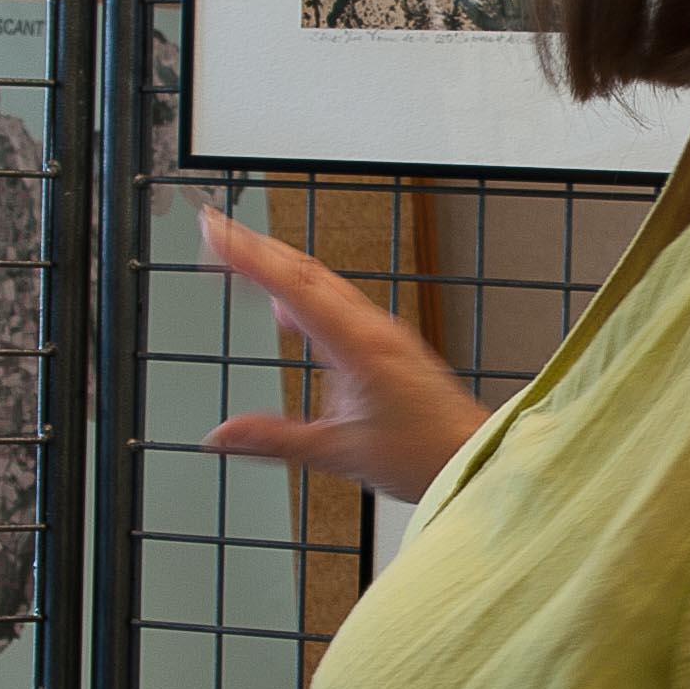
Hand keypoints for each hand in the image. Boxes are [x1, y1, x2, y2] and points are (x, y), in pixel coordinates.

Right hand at [199, 209, 486, 503]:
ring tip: (241, 255)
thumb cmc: (424, 454)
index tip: (215, 230)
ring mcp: (381, 332)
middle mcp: (372, 328)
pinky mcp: (387, 344)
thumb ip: (274, 440)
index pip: (292, 286)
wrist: (474, 458)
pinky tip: (287, 309)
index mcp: (359, 345)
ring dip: (279, 265)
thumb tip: (223, 435)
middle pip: (305, 271)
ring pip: (322, 283)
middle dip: (255, 247)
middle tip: (215, 230)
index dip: (248, 255)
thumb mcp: (338, 452)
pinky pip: (338, 303)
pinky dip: (304, 293)